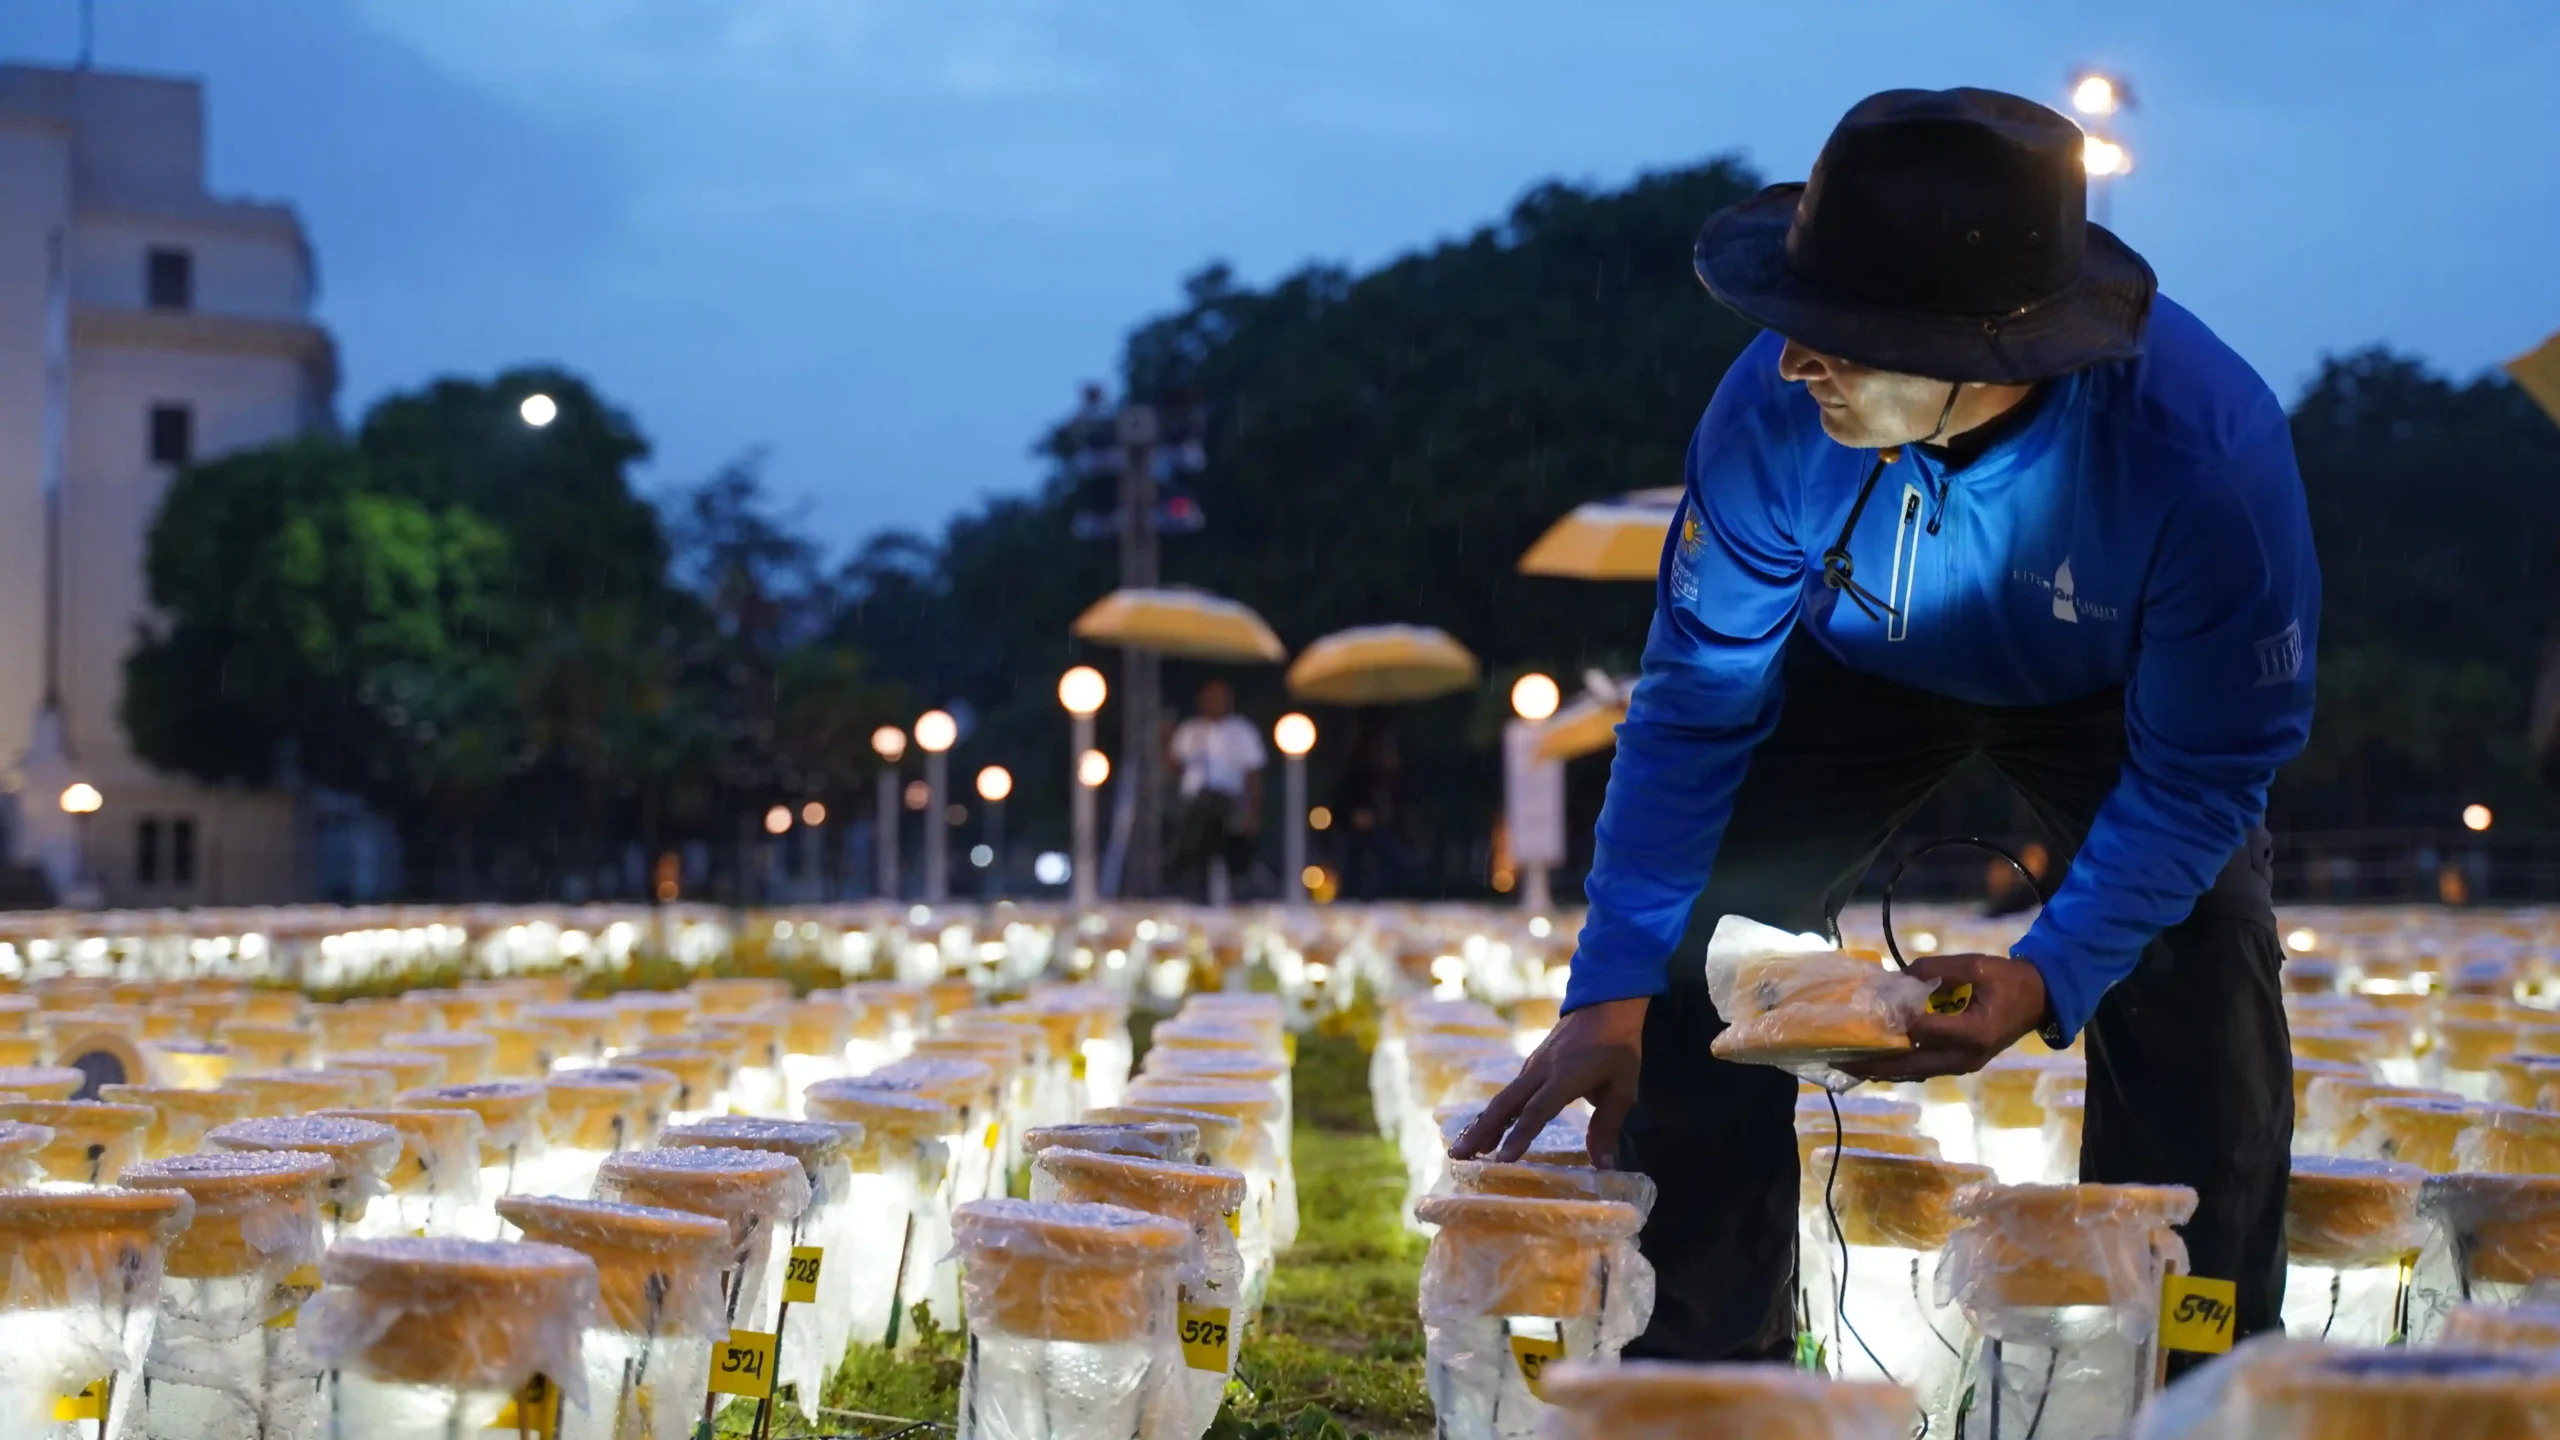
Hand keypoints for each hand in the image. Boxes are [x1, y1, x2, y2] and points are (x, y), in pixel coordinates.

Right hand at [1448, 997, 1644, 1167]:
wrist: (1603, 1004)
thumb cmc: (1617, 1047)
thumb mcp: (1623, 1087)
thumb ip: (1608, 1125)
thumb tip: (1603, 1165)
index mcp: (1564, 1076)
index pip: (1537, 1110)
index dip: (1520, 1135)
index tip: (1503, 1159)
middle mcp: (1540, 1071)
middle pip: (1505, 1104)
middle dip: (1481, 1131)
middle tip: (1457, 1156)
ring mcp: (1531, 1067)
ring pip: (1501, 1099)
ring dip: (1481, 1125)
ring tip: (1461, 1150)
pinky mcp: (1530, 1066)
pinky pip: (1508, 1093)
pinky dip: (1493, 1114)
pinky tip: (1485, 1130)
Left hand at [1840, 953, 2048, 1081]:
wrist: (2037, 1000)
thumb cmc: (2008, 980)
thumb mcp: (1976, 965)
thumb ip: (1937, 968)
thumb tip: (1900, 976)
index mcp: (1974, 1032)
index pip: (1924, 1030)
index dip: (1894, 1022)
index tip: (1866, 1014)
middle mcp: (1966, 1056)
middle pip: (1912, 1063)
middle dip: (1875, 1062)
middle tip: (1841, 1058)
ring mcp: (1963, 1064)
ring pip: (1915, 1071)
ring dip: (1882, 1069)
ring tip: (1849, 1064)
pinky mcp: (1959, 1064)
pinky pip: (1923, 1069)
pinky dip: (1898, 1067)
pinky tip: (1874, 1064)